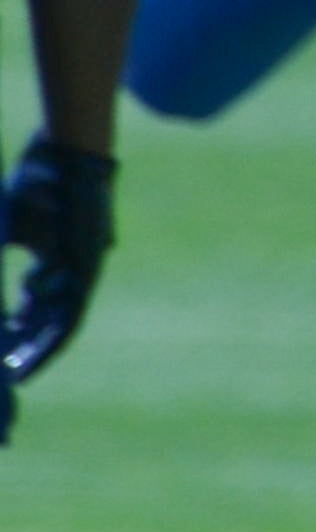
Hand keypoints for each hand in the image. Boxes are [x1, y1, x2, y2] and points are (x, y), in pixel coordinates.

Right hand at [0, 137, 116, 395]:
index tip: (1, 355)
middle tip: (9, 375)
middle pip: (49, 321)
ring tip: (18, 372)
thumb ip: (11, 263)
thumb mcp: (9, 231)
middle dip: (27, 349)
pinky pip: (73, 312)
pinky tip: (36, 350)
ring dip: (39, 349)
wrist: (64, 157)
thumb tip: (4, 302)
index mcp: (53, 260)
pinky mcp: (90, 267)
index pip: (36, 307)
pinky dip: (55, 335)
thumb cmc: (33, 186)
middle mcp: (72, 269)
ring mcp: (84, 269)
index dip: (17, 331)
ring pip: (63, 322)